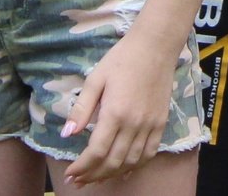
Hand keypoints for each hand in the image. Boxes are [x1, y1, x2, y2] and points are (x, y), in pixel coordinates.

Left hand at [61, 26, 181, 185]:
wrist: (155, 46)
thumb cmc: (122, 59)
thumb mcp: (95, 79)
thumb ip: (81, 109)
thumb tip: (67, 134)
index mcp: (114, 113)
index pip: (96, 152)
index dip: (81, 168)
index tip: (71, 174)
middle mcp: (134, 124)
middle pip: (112, 162)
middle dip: (93, 176)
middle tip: (79, 181)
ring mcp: (150, 125)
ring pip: (130, 162)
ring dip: (112, 174)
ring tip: (96, 178)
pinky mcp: (160, 123)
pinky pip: (148, 154)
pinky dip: (135, 166)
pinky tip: (123, 171)